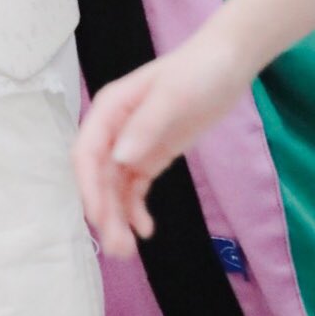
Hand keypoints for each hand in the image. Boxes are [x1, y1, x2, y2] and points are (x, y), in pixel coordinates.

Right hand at [71, 25, 249, 259]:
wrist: (228, 64)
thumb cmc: (198, 72)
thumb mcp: (172, 96)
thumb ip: (145, 126)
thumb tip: (119, 159)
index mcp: (109, 111)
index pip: (86, 154)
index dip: (88, 187)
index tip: (99, 218)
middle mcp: (113, 130)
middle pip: (99, 178)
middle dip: (105, 213)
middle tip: (119, 249)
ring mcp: (131, 144)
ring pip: (114, 188)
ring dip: (117, 218)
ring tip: (128, 251)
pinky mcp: (150, 155)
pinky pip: (134, 188)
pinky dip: (135, 209)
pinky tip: (146, 229)